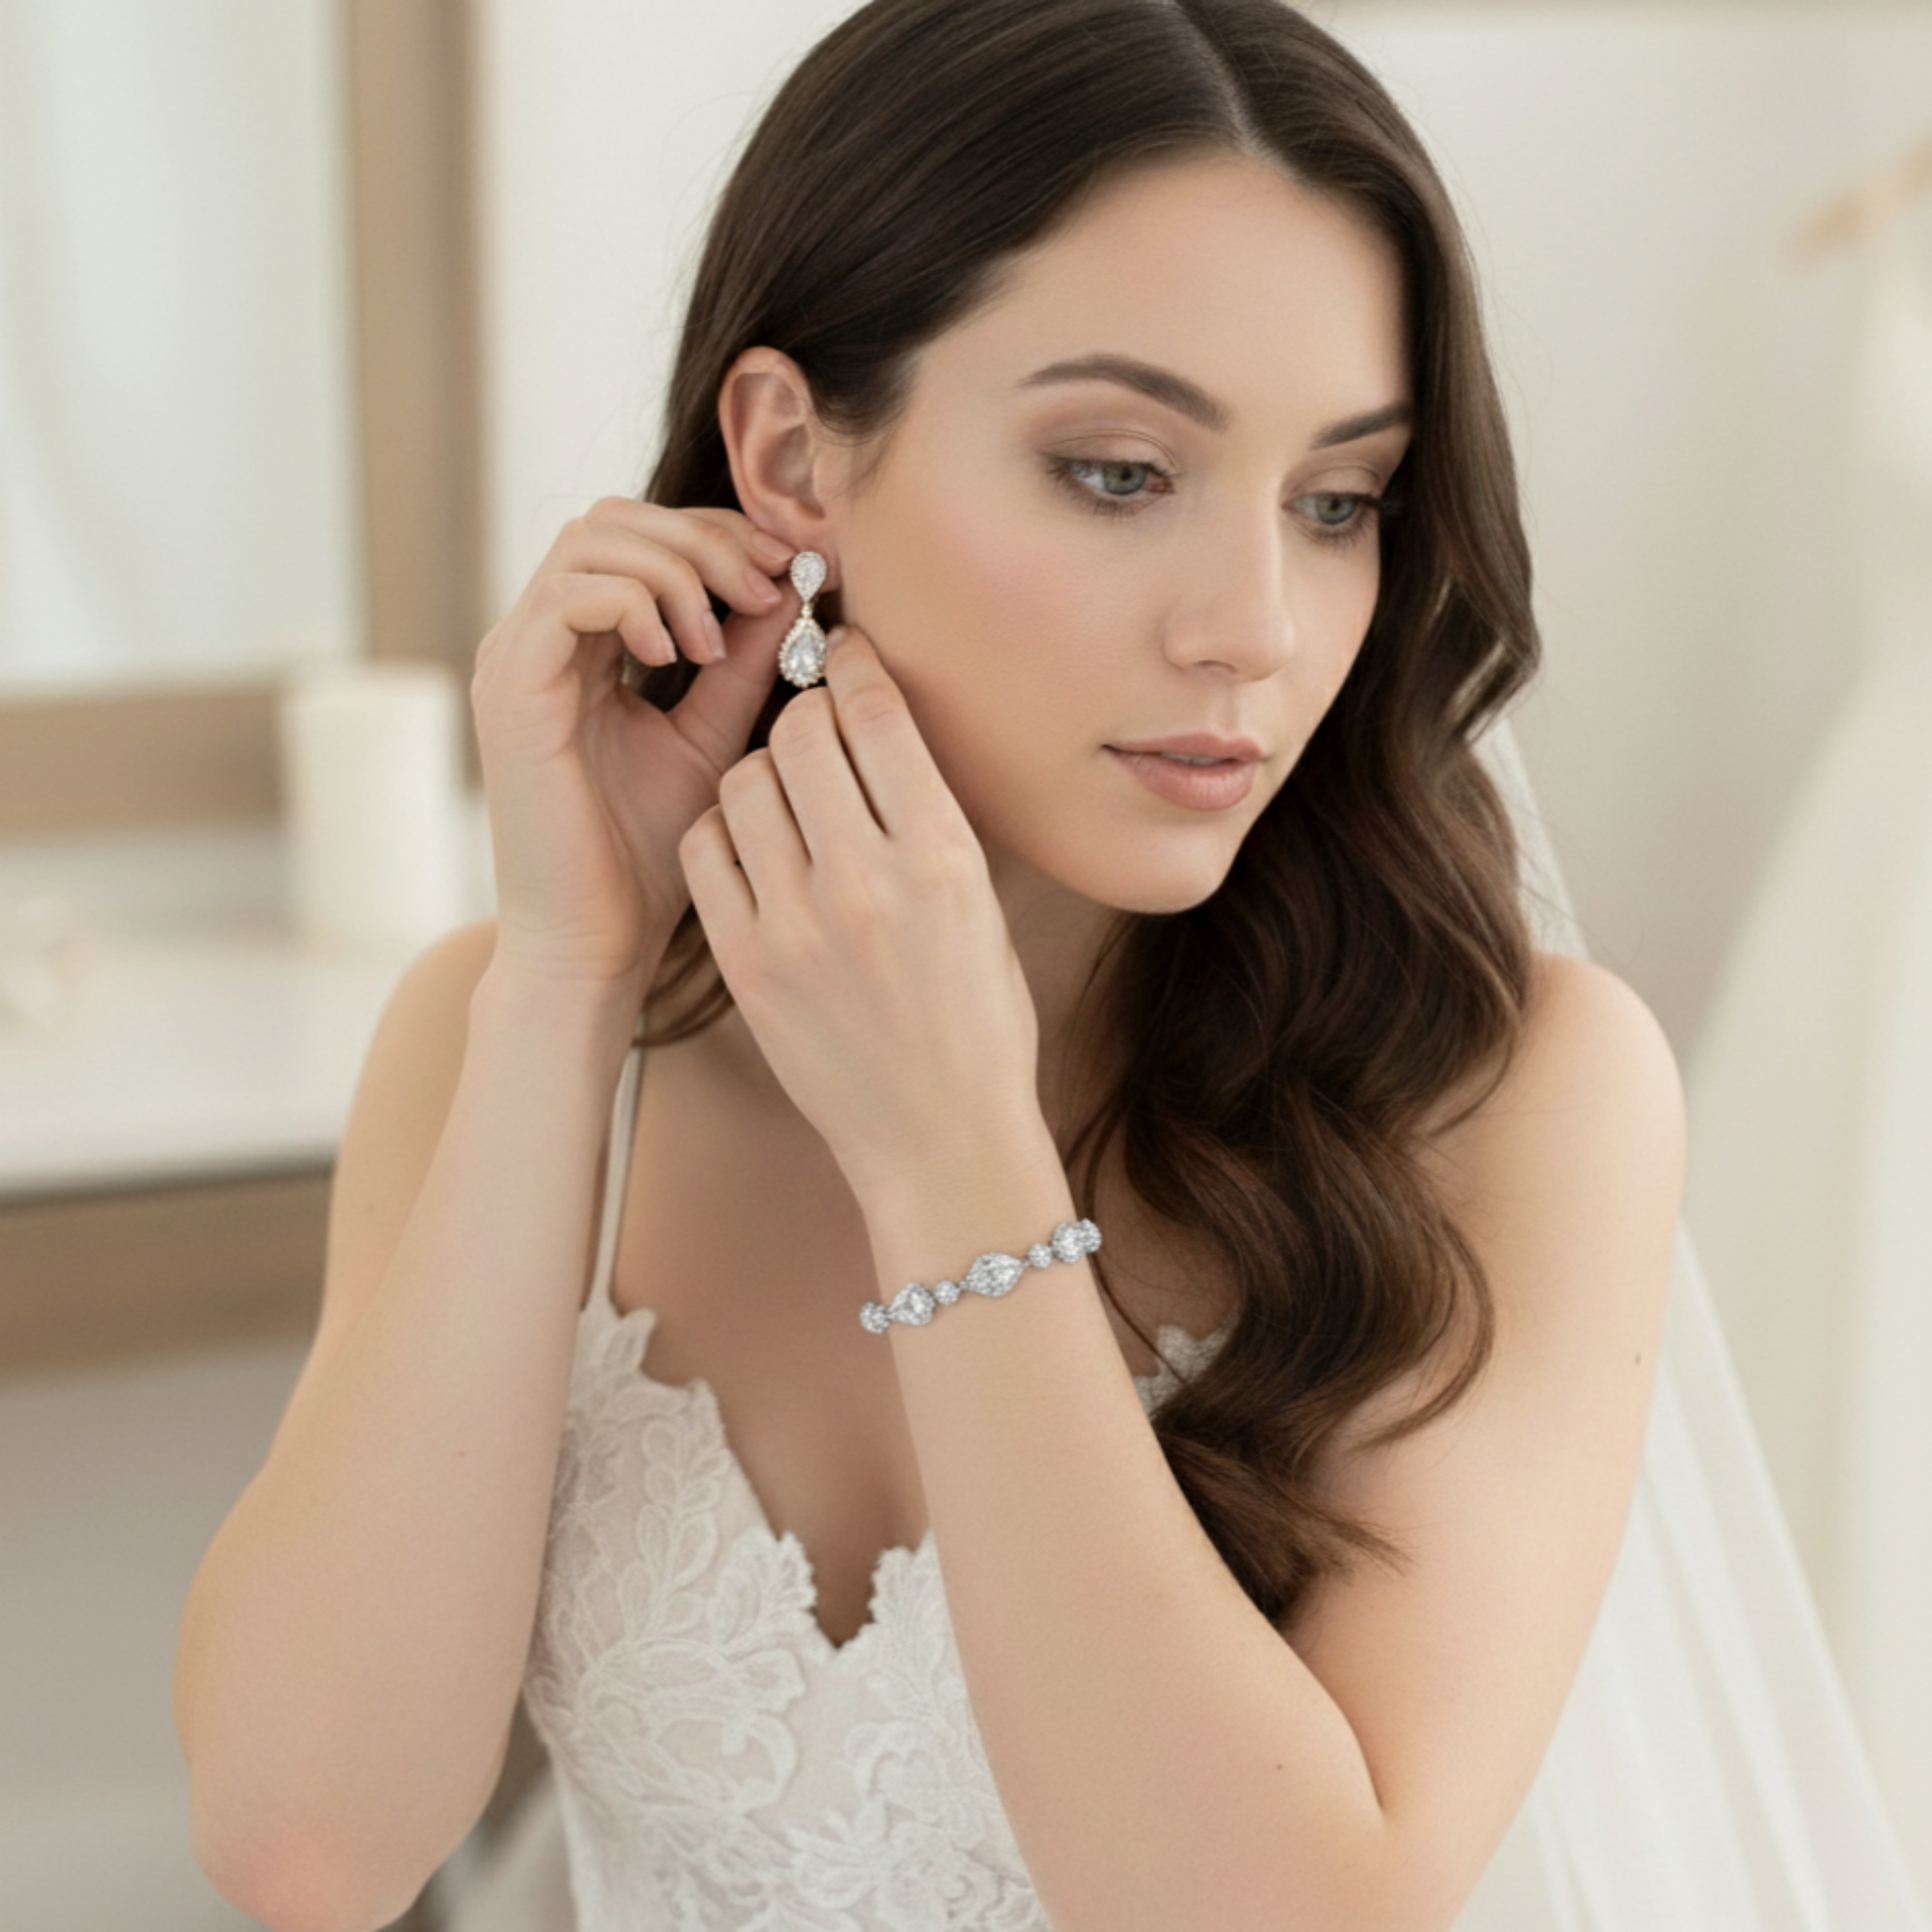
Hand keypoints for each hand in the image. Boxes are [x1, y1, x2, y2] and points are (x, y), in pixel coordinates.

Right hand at [470, 498, 796, 991]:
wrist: (596, 942)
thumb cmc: (649, 857)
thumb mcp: (714, 737)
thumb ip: (744, 662)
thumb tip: (790, 587)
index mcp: (582, 646)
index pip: (641, 535)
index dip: (718, 534)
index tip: (788, 570)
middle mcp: (538, 640)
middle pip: (613, 518)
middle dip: (702, 539)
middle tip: (765, 588)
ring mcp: (515, 660)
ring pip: (590, 540)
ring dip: (676, 570)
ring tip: (721, 640)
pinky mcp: (510, 692)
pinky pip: (569, 597)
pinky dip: (637, 605)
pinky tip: (682, 658)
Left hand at [677, 624, 1044, 1202]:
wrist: (940, 1139)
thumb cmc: (978, 1023)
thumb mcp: (983, 908)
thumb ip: (932, 817)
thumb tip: (884, 725)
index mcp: (944, 859)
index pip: (876, 713)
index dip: (853, 663)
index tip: (844, 653)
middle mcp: (868, 883)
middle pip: (802, 732)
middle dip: (807, 714)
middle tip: (813, 727)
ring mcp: (797, 926)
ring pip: (744, 783)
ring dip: (762, 772)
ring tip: (785, 796)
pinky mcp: (744, 964)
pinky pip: (705, 850)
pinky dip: (724, 832)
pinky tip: (751, 848)